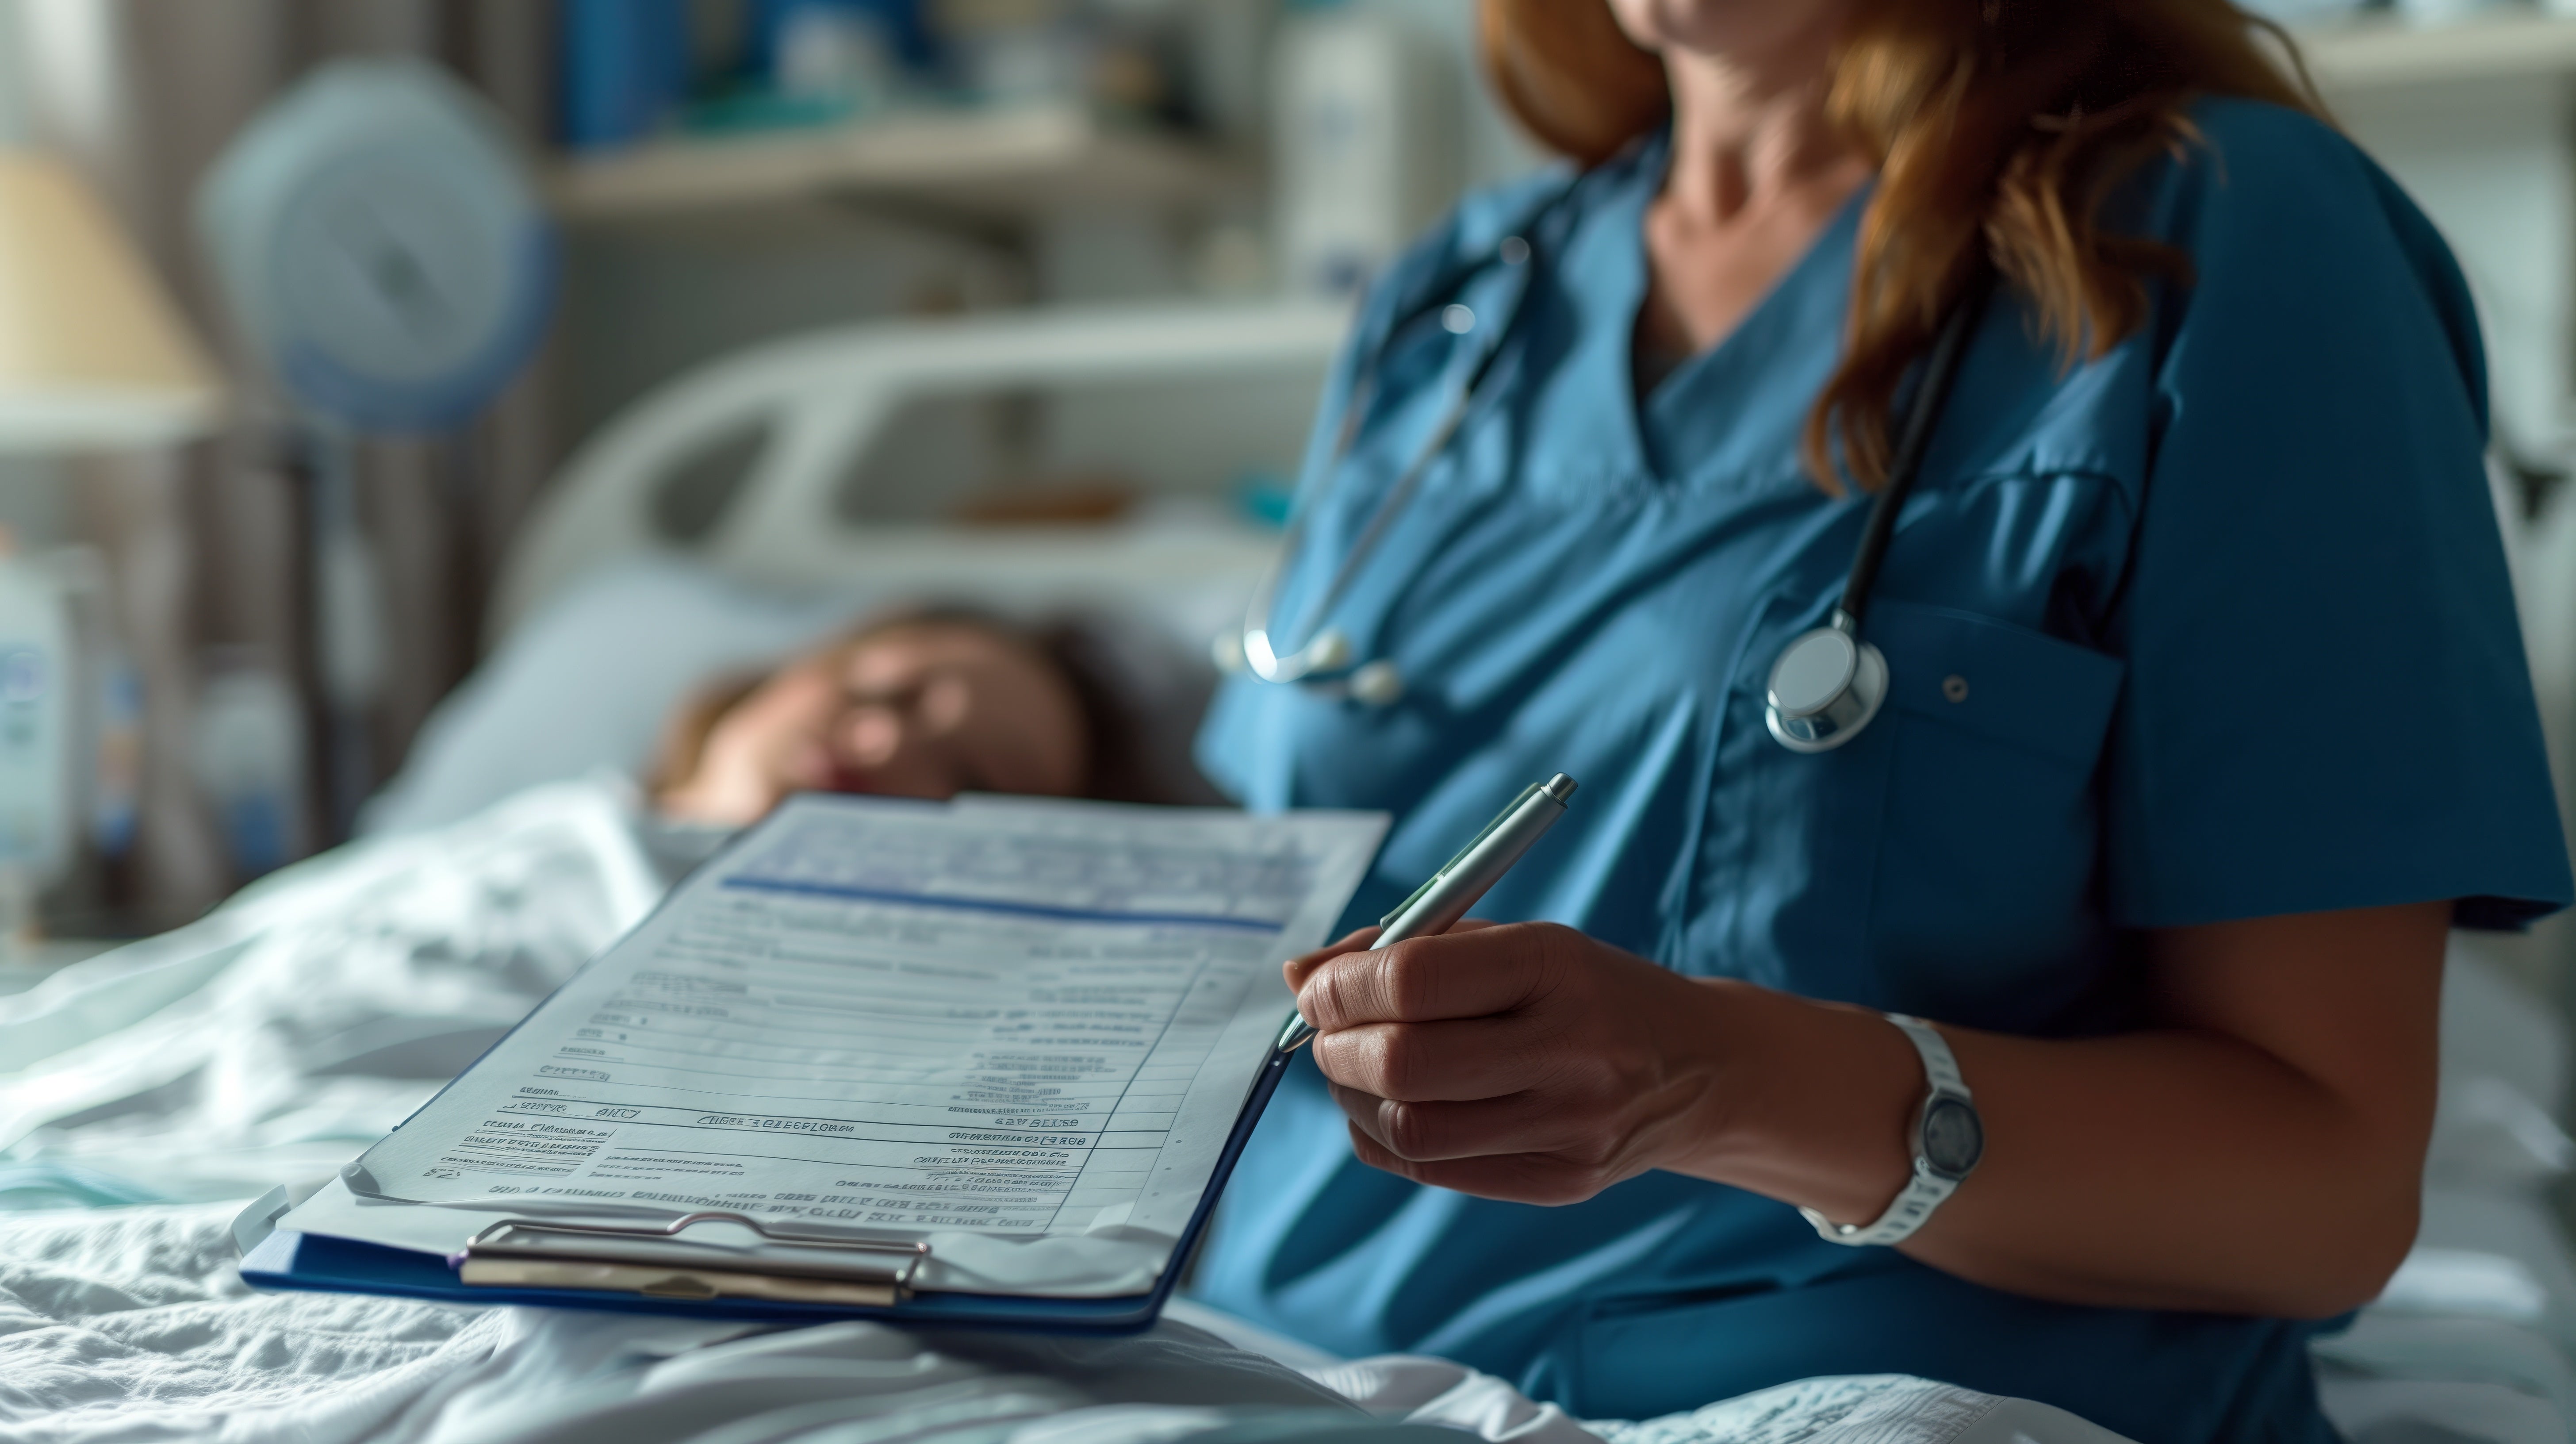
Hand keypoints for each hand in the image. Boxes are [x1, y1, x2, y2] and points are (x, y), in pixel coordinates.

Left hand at [1286, 920, 1731, 1204]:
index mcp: (1558, 965)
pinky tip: (1389, 1107)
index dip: (1344, 986)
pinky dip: (1382, 1136)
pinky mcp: (1562, 1183)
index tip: (1318, 988)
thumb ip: (1407, 951)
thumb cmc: (1583, 990)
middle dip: (1338, 1046)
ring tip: (1357, 1069)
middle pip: (1404, 1064)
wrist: (1698, 1066)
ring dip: (1353, 1097)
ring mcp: (1572, 1127)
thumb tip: (1298, 975)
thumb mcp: (1513, 943)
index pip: (1416, 979)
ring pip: (1408, 1128)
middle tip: (1327, 1032)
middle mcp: (1573, 1050)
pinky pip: (1430, 1170)